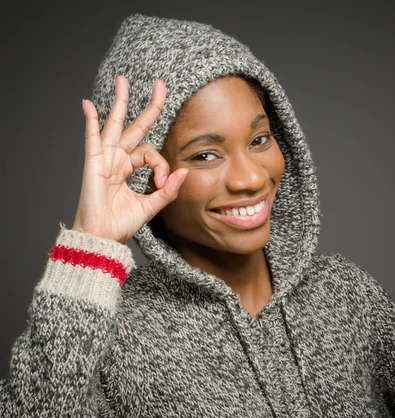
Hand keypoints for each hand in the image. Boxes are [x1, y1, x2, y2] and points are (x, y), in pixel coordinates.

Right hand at [72, 75, 188, 243]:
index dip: (161, 166)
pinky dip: (90, 121)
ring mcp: (105, 159)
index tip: (161, 184)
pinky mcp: (94, 164)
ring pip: (115, 124)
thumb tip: (185, 172)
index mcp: (129, 167)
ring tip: (123, 80)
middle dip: (148, 106)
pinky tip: (88, 104)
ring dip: (119, 102)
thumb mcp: (151, 206)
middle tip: (160, 84)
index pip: (151, 153)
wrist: (102, 238)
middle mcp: (117, 159)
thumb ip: (167, 190)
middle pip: (135, 126)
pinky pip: (92, 139)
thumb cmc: (120, 224)